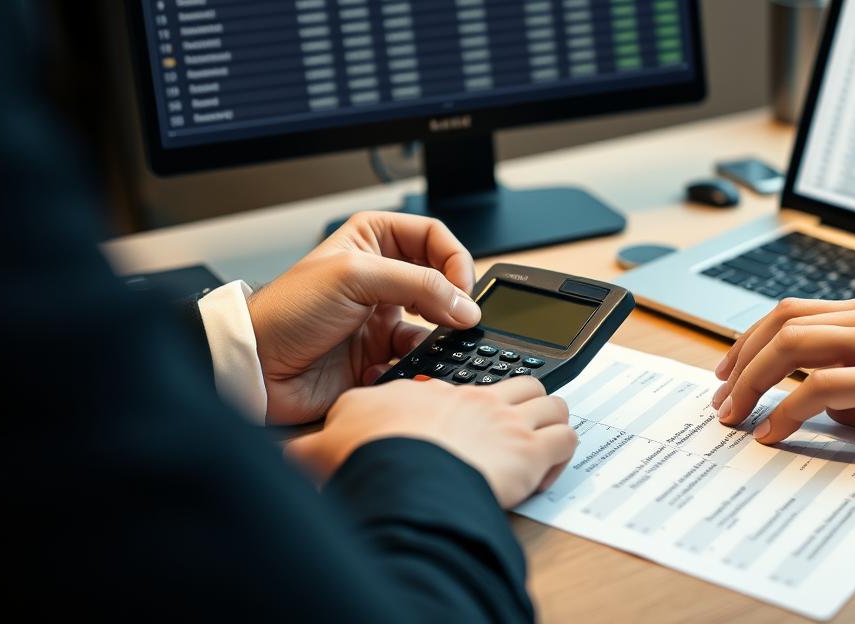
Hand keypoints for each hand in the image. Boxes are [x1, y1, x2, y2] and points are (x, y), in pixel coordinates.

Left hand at [247, 211, 480, 424]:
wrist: (256, 368)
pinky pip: (415, 357)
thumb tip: (465, 305)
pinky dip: (412, 363)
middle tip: (458, 315)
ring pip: (435, 322)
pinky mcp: (379, 354)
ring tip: (433, 343)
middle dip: (453, 298)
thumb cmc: (286, 311)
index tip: (461, 286)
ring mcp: (381, 316)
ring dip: (437, 335)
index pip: (434, 236)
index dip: (454, 258)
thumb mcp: (356, 277)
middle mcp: (381, 276)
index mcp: (372, 239)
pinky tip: (391, 364)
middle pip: (441, 278)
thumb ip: (419, 284)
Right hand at [285, 376, 578, 506]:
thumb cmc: (371, 457)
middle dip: (518, 400)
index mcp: (426, 393)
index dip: (458, 403)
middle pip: (513, 382)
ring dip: (547, 420)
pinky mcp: (531, 447)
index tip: (453, 419)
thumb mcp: (327, 442)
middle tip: (509, 425)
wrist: (403, 471)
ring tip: (537, 440)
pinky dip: (563, 450)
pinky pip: (565, 439)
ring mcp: (504, 419)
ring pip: (548, 401)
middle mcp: (470, 398)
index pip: (452, 386)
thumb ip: (313, 444)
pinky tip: (548, 466)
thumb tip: (289, 452)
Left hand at [711, 292, 854, 444]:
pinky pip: (819, 387)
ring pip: (791, 347)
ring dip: (750, 383)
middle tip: (719, 397)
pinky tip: (773, 431)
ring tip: (733, 415)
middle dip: (737, 361)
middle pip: (781, 323)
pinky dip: (786, 409)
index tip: (729, 368)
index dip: (751, 338)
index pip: (793, 311)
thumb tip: (811, 403)